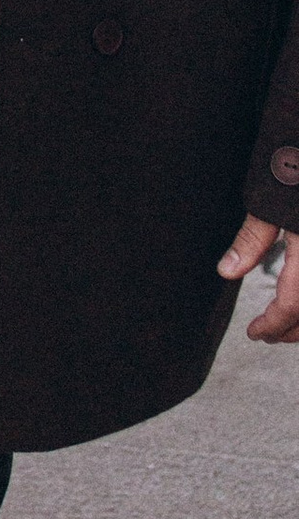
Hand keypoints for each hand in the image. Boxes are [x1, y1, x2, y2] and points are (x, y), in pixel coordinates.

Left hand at [219, 212, 298, 340]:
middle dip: (290, 330)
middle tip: (267, 335)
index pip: (291, 306)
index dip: (272, 325)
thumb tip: (227, 271)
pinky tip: (298, 301)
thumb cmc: (293, 183)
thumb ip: (251, 241)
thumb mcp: (268, 206)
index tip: (255, 333)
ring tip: (283, 324)